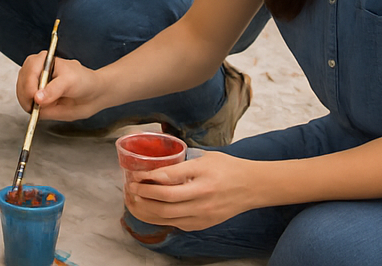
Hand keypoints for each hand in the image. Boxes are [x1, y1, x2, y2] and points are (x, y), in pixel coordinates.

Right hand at [16, 54, 104, 119]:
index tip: (34, 98)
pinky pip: (28, 106)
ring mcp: (34, 86)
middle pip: (21, 82)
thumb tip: (37, 98)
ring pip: (21, 95)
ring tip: (41, 108)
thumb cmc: (83, 81)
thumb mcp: (70, 82)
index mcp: (43, 60)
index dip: (29, 85)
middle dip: (26, 95)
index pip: (29, 71)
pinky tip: (41, 110)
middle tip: (36, 106)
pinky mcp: (36, 99)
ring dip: (28, 103)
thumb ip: (53, 90)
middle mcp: (36, 72)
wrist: (92, 94)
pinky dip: (32, 111)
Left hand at [123, 151, 259, 230]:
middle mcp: (202, 197)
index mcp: (203, 175)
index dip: (147, 177)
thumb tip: (156, 165)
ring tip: (134, 200)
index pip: (169, 178)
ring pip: (166, 216)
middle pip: (164, 201)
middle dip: (142, 195)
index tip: (134, 174)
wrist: (252, 187)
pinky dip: (158, 218)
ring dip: (145, 209)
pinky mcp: (202, 224)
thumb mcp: (206, 157)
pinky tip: (148, 210)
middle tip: (130, 187)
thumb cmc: (228, 168)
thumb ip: (183, 163)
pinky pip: (174, 224)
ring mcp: (202, 214)